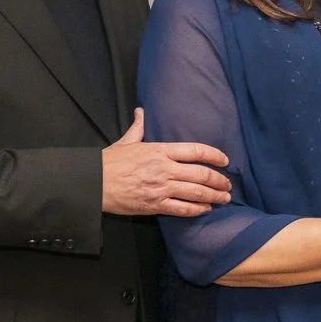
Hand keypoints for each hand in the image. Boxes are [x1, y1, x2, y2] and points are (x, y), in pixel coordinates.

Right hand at [102, 108, 231, 216]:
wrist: (92, 184)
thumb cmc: (109, 162)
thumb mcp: (126, 141)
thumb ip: (139, 127)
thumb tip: (141, 112)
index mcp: (159, 150)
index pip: (195, 150)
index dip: (214, 155)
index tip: (225, 160)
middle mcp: (164, 168)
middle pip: (201, 174)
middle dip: (219, 180)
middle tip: (228, 184)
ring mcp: (161, 188)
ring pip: (196, 192)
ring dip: (214, 196)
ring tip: (224, 198)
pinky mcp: (155, 205)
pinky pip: (182, 209)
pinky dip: (197, 210)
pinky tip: (206, 209)